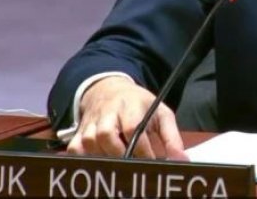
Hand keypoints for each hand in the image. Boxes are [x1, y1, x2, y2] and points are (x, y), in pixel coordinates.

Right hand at [66, 76, 186, 160]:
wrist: (109, 90)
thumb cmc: (139, 106)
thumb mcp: (161, 114)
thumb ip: (172, 137)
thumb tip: (180, 160)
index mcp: (131, 106)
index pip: (133, 130)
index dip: (142, 151)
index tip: (151, 163)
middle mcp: (107, 113)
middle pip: (107, 137)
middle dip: (121, 154)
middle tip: (133, 165)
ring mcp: (90, 123)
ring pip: (91, 145)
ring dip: (106, 157)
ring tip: (119, 161)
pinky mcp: (78, 133)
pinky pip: (76, 151)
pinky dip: (87, 159)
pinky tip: (102, 160)